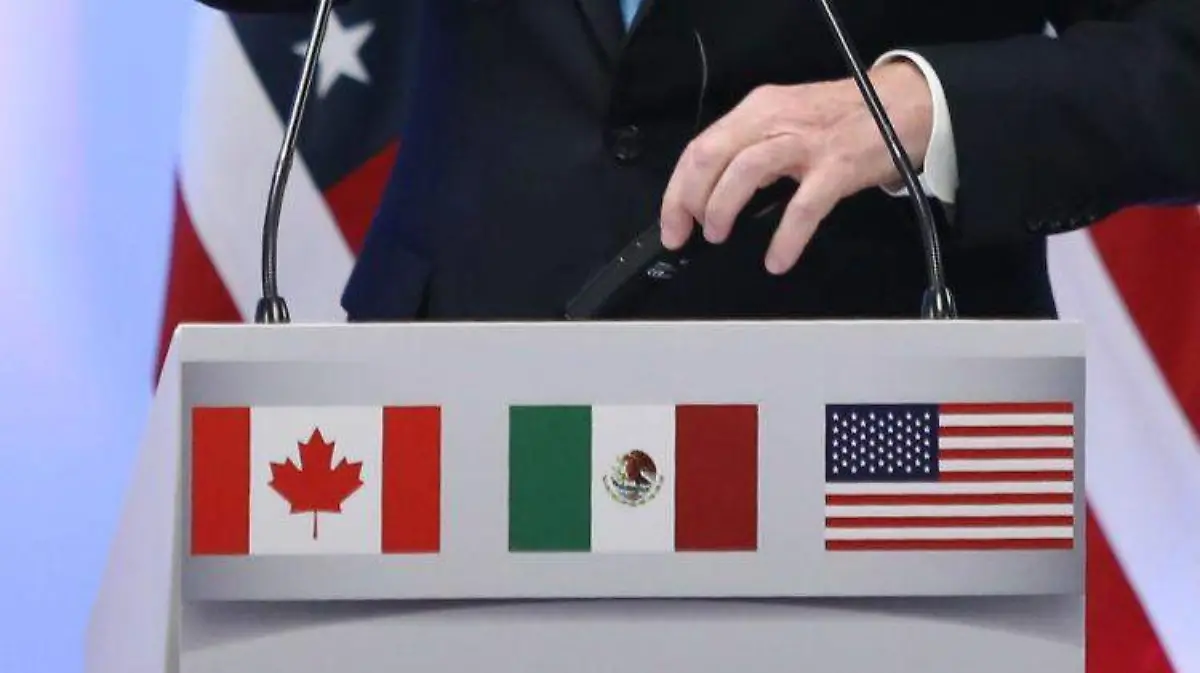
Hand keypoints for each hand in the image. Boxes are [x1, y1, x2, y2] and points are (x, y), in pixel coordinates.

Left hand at [659, 61, 933, 274]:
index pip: (700, 147)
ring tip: (719, 236)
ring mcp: (806, 143)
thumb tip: (710, 193)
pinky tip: (777, 258)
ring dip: (722, 207)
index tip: (672, 224)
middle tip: (687, 234)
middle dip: (688, 200)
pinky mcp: (837, 167)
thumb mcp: (784, 120)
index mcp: (757, 110)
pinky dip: (786, 236)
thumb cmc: (840, 120)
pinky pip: (803, 206)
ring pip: (745, 170)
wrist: (902, 106)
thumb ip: (748, 149)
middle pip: (712, 156)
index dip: (677, 189)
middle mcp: (774, 119)